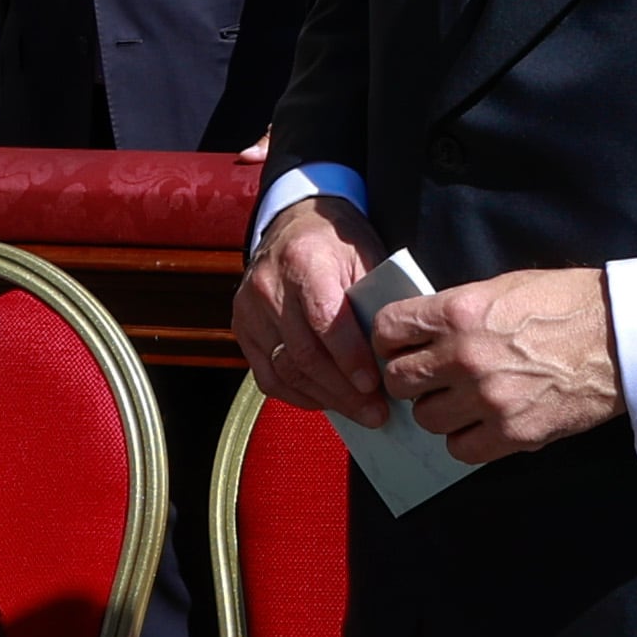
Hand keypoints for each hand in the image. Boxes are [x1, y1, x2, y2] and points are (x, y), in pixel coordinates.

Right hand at [233, 191, 389, 423]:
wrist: (294, 223)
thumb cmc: (337, 243)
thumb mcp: (365, 256)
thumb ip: (375, 302)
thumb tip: (395, 356)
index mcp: (304, 261)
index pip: (325, 320)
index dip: (350, 358)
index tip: (375, 386)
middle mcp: (268, 286)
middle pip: (304, 354)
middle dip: (343, 391)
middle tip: (375, 413)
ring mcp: (249, 310)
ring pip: (285, 370)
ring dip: (325, 399)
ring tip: (358, 412)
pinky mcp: (241, 328)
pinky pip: (267, 376)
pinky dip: (298, 395)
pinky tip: (326, 401)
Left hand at [376, 267, 620, 464]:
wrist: (621, 337)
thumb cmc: (566, 304)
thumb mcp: (503, 287)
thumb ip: (457, 311)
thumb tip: (422, 333)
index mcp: (459, 311)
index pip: (388, 330)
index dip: (388, 340)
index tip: (398, 346)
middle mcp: (464, 356)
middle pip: (399, 380)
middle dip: (410, 378)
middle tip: (430, 377)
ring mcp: (487, 399)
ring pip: (425, 419)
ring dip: (438, 410)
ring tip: (461, 400)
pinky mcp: (511, 434)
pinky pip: (459, 449)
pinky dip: (465, 439)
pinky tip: (482, 423)